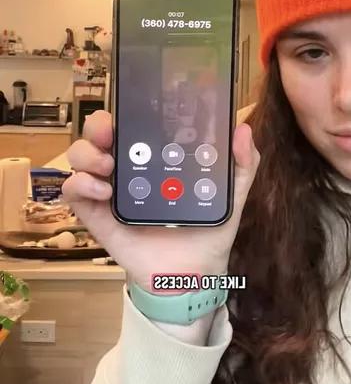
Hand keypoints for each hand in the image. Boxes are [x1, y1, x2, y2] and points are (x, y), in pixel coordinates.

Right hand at [62, 111, 259, 291]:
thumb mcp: (231, 194)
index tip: (135, 108)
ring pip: (80, 156)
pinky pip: (74, 192)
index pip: (133, 122)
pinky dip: (81, 185)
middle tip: (111, 134)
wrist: (193, 275)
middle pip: (99, 133)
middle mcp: (127, 167)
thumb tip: (243, 129)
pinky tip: (103, 192)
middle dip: (99, 125)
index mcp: (155, 156)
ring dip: (87, 153)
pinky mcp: (97, 215)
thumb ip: (242, 163)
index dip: (127, 109)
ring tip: (108, 165)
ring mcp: (108, 190)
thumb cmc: (207, 230)